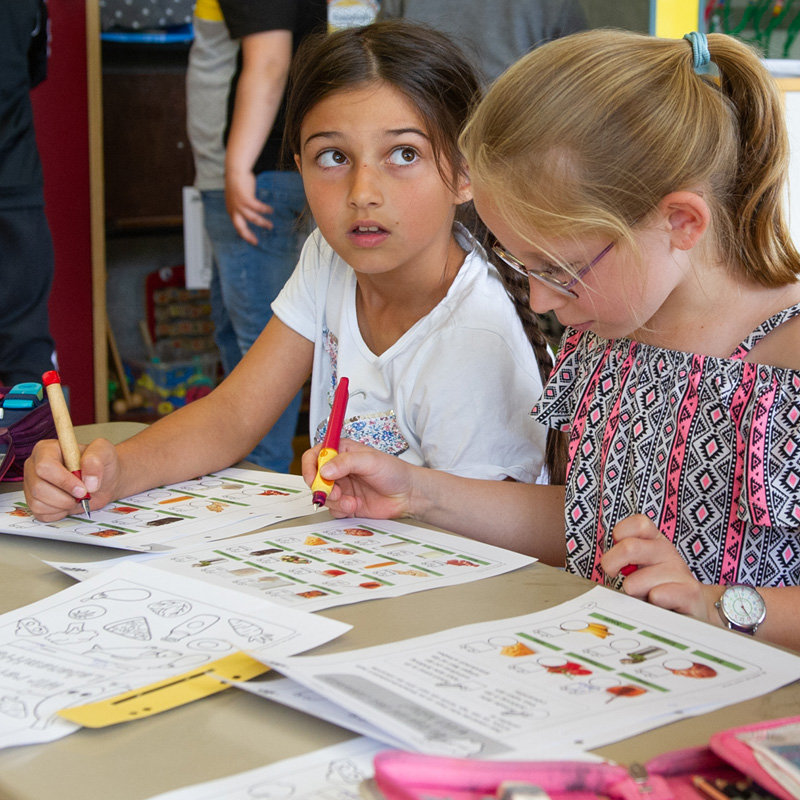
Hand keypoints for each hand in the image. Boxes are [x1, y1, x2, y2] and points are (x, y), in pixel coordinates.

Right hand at [23, 438, 120, 520]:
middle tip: (83, 495)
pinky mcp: (34, 501)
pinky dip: (59, 512)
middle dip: (65, 497)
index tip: (83, 489)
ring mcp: (32, 485)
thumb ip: (96, 461)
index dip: (63, 481)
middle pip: (38, 487)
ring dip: (64, 505)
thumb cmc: (101, 463)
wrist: (104, 481)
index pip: (45, 466)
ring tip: (77, 497)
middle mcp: (34, 466)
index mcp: (46, 449)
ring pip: (38, 503)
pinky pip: (41, 513)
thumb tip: (89, 482)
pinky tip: (69, 503)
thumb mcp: (104, 452)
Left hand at [225, 170, 273, 245]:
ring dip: (262, 222)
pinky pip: (257, 207)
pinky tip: (270, 210)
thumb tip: (251, 213)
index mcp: (231, 210)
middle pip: (240, 226)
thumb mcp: (238, 198)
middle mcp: (233, 209)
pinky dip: (264, 210)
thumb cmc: (238, 182)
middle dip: (248, 235)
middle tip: (256, 241)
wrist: (236, 169)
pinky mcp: (245, 198)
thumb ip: (242, 206)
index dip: (245, 235)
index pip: (237, 226)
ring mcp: (239, 204)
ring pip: (252, 218)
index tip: (253, 240)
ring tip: (270, 225)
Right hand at [301, 439, 416, 519]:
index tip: (314, 478)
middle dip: (322, 488)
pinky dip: (341, 510)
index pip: (315, 455)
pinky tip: (355, 506)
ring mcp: (342, 487)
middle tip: (335, 493)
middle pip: (315, 478)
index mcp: (342, 452)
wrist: (408, 495)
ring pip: (323, 496)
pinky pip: (332, 509)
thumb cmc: (394, 472)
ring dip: (334, 501)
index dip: (310, 466)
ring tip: (350, 501)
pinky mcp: (346, 503)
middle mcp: (339, 469)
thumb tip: (324, 471)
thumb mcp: (370, 460)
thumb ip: (346, 462)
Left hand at [601, 514, 717, 623]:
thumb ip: (624, 557)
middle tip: (614, 576)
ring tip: (644, 596)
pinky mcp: (689, 593)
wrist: (694, 605)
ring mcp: (679, 570)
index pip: (638, 523)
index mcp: (654, 539)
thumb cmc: (659, 583)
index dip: (620, 535)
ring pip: (635, 582)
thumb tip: (607, 561)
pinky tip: (657, 603)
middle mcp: (667, 550)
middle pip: (629, 547)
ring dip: (633, 593)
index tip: (618, 553)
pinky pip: (657, 595)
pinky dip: (650, 602)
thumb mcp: (641, 564)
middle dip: (611, 564)